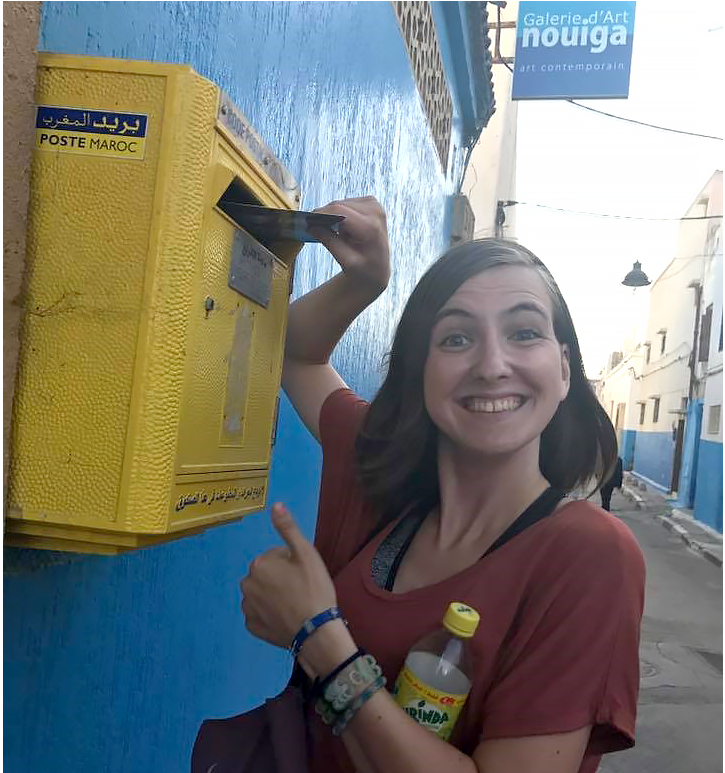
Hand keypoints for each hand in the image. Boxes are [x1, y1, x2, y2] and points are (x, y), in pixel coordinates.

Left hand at [240, 503, 337, 649]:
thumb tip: (275, 505)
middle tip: (300, 589)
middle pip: (266, 574)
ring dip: (272, 595)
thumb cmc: (313, 588)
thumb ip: (288, 528)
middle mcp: (246, 584)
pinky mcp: (252, 627)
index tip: (304, 574)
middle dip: (279, 578)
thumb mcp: (305, 553)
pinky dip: (269, 614)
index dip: (292, 563)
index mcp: (259, 565)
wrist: (316, 631)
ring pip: (261, 593)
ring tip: (294, 604)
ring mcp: (247, 608)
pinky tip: (285, 617)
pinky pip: (259, 614)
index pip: (275, 556)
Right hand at [312, 196, 389, 292]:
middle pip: (339, 205)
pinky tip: (344, 229)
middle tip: (314, 229)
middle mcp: (375, 211)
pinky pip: (346, 204)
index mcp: (370, 227)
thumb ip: (329, 241)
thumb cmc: (364, 269)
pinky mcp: (371, 203)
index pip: (339, 211)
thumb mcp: (345, 260)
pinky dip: (340, 215)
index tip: (306, 221)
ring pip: (341, 203)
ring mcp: (375, 205)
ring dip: (333, 216)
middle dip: (324, 216)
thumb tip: (310, 226)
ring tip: (335, 234)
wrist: (378, 270)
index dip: (320, 214)